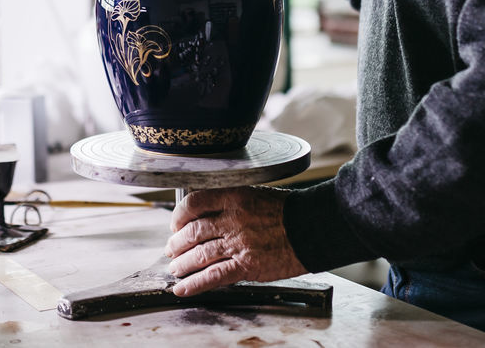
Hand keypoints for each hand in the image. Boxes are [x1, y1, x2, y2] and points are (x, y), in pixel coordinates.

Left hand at [163, 187, 306, 296]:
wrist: (313, 228)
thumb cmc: (289, 212)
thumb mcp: (257, 195)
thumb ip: (233, 203)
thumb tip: (210, 214)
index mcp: (235, 197)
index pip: (195, 203)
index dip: (180, 215)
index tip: (176, 223)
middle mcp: (232, 219)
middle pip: (193, 232)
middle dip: (177, 242)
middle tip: (172, 248)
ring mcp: (238, 244)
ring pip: (199, 255)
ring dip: (182, 264)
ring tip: (175, 268)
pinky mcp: (246, 266)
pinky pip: (213, 276)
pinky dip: (195, 284)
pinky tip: (183, 289)